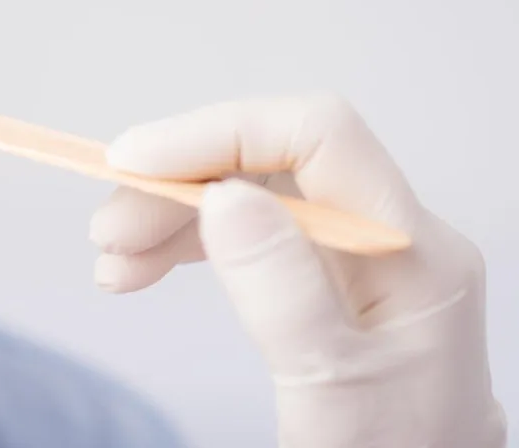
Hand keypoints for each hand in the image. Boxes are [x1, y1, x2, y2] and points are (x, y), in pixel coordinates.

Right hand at [89, 95, 506, 445]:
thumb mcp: (329, 383)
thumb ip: (281, 289)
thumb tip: (221, 196)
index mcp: (411, 250)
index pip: (316, 136)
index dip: (218, 133)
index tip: (133, 163)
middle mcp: (386, 236)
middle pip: (271, 163)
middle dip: (179, 183)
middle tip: (107, 232)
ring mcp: (356, 257)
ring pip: (250, 196)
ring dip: (171, 216)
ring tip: (113, 263)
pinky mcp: (327, 281)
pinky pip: (249, 234)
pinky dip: (187, 242)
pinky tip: (143, 268)